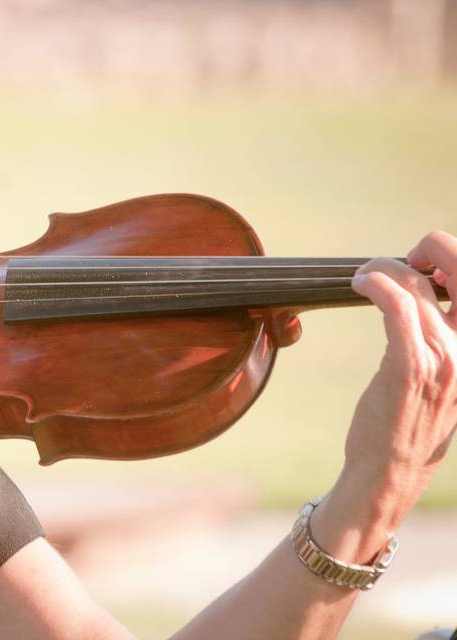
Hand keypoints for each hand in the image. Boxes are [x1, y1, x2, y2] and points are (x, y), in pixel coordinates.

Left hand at [343, 230, 455, 527]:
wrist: (389, 473)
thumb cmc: (406, 424)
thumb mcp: (442, 379)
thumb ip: (441, 340)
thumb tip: (423, 296)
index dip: (453, 257)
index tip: (422, 262)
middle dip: (433, 246)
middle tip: (402, 257)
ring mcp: (446, 359)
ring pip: (419, 287)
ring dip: (386, 269)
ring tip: (364, 277)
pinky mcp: (410, 366)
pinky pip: (398, 308)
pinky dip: (378, 284)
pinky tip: (361, 284)